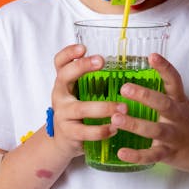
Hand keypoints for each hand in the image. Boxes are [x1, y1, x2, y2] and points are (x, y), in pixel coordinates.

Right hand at [51, 44, 127, 160]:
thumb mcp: (81, 92)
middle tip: (101, 61)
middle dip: (82, 66)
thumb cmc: (78, 110)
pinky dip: (102, 130)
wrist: (63, 140)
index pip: (60, 62)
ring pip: (80, 108)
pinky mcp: (69, 133)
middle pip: (65, 76)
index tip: (83, 48)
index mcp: (64, 82)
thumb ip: (95, 79)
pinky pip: (85, 132)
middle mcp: (60, 95)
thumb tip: (129, 63)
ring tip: (123, 107)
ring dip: (103, 108)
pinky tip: (115, 128)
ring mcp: (62, 114)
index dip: (68, 53)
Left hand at [110, 53, 188, 172]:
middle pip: (164, 104)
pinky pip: (153, 155)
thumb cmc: (187, 124)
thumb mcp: (180, 105)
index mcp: (180, 101)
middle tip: (124, 88)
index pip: (174, 81)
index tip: (152, 56)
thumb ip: (162, 93)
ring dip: (135, 124)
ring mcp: (175, 136)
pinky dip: (137, 155)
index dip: (165, 68)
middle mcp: (179, 117)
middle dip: (145, 95)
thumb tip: (133, 77)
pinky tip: (121, 152)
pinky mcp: (170, 154)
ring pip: (156, 130)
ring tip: (116, 118)